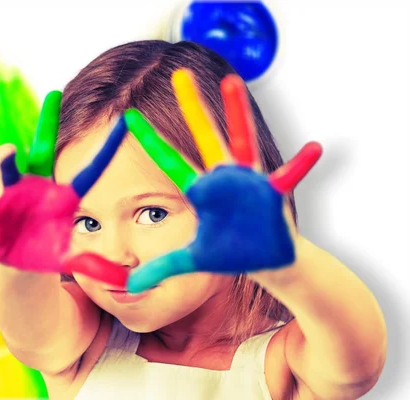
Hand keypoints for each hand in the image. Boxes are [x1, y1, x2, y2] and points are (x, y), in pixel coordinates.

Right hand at [0, 91, 128, 286]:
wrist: (14, 259)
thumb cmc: (44, 249)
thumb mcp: (70, 258)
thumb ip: (93, 265)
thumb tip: (123, 282)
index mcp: (61, 197)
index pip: (88, 171)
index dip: (105, 149)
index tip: (124, 119)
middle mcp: (35, 188)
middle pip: (41, 155)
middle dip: (46, 127)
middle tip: (54, 96)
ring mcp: (8, 197)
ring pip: (6, 173)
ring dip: (6, 162)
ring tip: (7, 150)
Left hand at [124, 69, 321, 292]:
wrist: (266, 261)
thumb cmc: (230, 254)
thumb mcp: (191, 261)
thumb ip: (160, 268)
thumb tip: (127, 287)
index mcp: (201, 190)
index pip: (169, 161)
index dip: (150, 140)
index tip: (129, 116)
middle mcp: (223, 178)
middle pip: (204, 137)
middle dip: (192, 107)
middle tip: (179, 73)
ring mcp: (248, 181)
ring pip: (241, 141)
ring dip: (237, 114)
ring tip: (231, 83)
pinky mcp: (271, 194)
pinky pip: (286, 176)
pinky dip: (300, 164)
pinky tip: (313, 148)